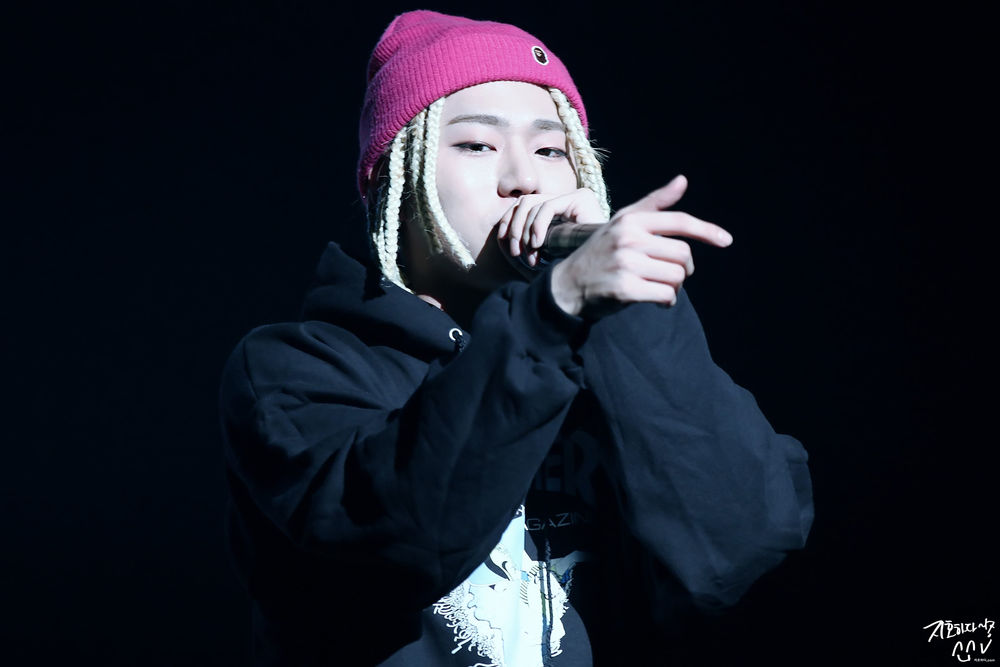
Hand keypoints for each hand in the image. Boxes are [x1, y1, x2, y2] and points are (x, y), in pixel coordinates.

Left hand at [497, 188, 609, 267]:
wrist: (602, 273)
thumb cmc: (573, 269)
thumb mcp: (543, 256)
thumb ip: (523, 244)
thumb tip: (500, 234)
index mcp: (556, 211)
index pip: (524, 205)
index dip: (510, 221)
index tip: (505, 243)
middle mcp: (565, 200)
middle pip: (525, 202)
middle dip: (514, 227)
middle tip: (516, 252)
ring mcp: (574, 196)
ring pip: (532, 204)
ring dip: (525, 231)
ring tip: (530, 254)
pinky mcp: (581, 198)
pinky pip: (547, 208)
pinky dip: (537, 226)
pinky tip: (538, 244)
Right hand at [550, 175, 732, 317]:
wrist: (567, 285)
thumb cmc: (600, 253)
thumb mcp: (623, 223)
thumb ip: (654, 204)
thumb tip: (683, 180)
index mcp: (631, 220)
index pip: (679, 222)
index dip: (706, 230)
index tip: (726, 241)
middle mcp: (628, 239)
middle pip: (683, 254)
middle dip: (683, 268)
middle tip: (669, 274)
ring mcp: (626, 264)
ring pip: (677, 276)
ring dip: (675, 286)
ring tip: (660, 288)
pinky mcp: (625, 289)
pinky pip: (666, 295)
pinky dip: (667, 301)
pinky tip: (657, 301)